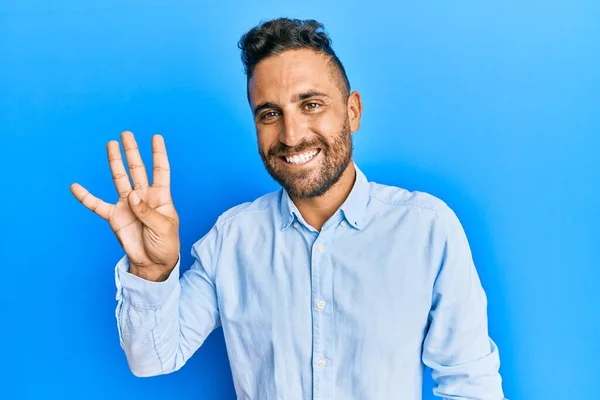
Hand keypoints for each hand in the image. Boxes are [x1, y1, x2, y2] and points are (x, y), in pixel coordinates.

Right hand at [70, 131, 179, 281]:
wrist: (153, 263)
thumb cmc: (165, 244)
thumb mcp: (164, 228)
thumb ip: (148, 212)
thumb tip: (132, 196)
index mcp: (160, 197)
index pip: (160, 170)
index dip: (158, 154)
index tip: (156, 137)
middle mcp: (143, 197)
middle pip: (137, 169)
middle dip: (132, 152)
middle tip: (126, 134)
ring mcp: (128, 205)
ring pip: (120, 179)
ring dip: (115, 162)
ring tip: (110, 145)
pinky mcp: (115, 216)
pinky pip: (97, 205)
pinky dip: (86, 197)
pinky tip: (75, 187)